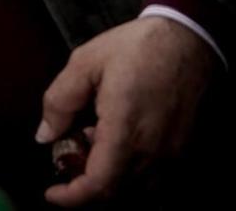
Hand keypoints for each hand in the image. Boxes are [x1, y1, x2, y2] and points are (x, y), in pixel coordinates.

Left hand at [37, 15, 216, 205]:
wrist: (189, 39)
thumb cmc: (137, 47)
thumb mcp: (86, 62)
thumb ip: (60, 101)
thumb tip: (45, 136)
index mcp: (125, 130)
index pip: (99, 185)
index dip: (72, 197)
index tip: (52, 192)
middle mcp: (152, 152)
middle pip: (116, 194)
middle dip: (86, 188)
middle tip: (69, 160)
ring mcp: (172, 155)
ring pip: (137, 192)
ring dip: (110, 181)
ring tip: (94, 145)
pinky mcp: (183, 151)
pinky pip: (157, 181)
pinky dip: (132, 177)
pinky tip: (120, 146)